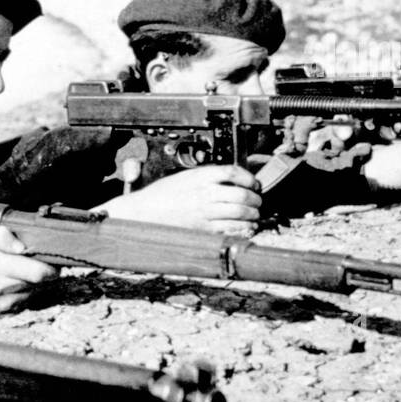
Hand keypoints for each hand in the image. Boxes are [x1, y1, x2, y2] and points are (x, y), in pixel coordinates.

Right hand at [0, 226, 56, 324]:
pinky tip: (11, 285)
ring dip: (34, 283)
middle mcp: (1, 290)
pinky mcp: (7, 315)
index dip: (50, 266)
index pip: (39, 272)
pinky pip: (27, 302)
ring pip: (36, 292)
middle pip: (41, 282)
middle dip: (43, 272)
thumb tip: (24, 247)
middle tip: (36, 263)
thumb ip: (3, 236)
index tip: (48, 258)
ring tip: (18, 273)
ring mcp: (4, 305)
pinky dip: (25, 293)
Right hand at [95, 165, 262, 235]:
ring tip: (254, 215)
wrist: (143, 212)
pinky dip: (243, 228)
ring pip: (240, 213)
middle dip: (255, 199)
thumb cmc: (162, 194)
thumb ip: (207, 177)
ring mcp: (204, 213)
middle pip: (241, 194)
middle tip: (257, 201)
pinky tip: (246, 226)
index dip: (248, 178)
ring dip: (252, 214)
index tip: (253, 183)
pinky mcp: (203, 229)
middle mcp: (204, 193)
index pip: (233, 172)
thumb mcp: (184, 177)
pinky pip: (231, 228)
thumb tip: (233, 181)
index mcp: (199, 176)